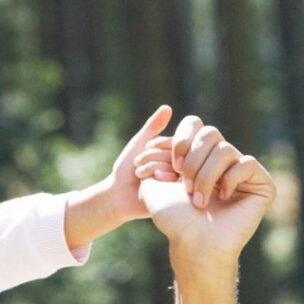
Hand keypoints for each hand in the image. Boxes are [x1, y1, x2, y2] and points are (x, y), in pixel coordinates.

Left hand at [102, 104, 175, 222]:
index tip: (141, 154)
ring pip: (177, 163)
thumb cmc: (126, 170)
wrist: (118, 196)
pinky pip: (176, 176)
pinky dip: (158, 177)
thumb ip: (152, 127)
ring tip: (142, 176)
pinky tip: (151, 184)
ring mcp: (185, 179)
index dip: (155, 145)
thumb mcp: (138, 145)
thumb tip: (167, 107)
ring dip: (152, 167)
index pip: (176, 138)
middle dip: (151, 157)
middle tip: (138, 168)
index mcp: (175, 151)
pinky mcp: (183, 192)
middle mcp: (184, 164)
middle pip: (177, 150)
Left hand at [133, 119, 272, 261]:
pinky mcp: (261, 184)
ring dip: (206, 175)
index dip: (181, 140)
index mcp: (198, 156)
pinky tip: (223, 198)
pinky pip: (247, 163)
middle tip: (183, 185)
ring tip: (199, 199)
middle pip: (210, 133)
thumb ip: (156, 155)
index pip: (195, 125)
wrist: (191, 241)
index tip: (170, 167)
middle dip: (191, 159)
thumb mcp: (153, 182)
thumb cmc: (173, 217)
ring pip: (226, 149)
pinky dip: (229, 180)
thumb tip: (160, 133)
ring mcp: (242, 172)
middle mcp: (221, 161)